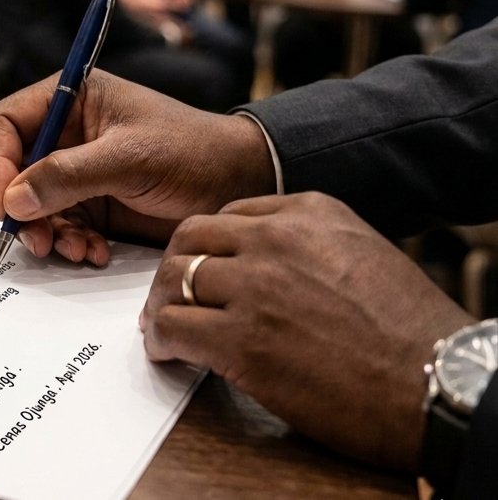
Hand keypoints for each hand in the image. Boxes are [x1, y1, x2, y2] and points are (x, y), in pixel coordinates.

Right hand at [0, 70, 274, 264]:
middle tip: (36, 240)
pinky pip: (60, 226)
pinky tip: (94, 253)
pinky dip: (70, 243)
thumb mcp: (129, 158)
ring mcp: (78, 171)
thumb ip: (68, 175)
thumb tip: (12, 200)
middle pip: (13, 170)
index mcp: (72, 98)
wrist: (241, 184)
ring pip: (33, 205)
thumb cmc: (192, 152)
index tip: (5, 202)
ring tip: (76, 250)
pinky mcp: (93, 204)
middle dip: (22, 208)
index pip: (6, 123)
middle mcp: (68, 133)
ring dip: (48, 232)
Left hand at [141, 192, 474, 469]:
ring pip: (172, 279)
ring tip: (163, 327)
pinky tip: (168, 353)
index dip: (204, 245)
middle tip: (167, 295)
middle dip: (172, 268)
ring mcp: (255, 288)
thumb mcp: (363, 254)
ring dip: (160, 305)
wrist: (435, 382)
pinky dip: (161, 341)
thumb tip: (263, 264)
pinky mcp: (241, 341)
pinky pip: (173, 328)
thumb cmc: (410, 331)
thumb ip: (310, 245)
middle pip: (189, 238)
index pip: (229, 214)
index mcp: (310, 212)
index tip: (198, 266)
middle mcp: (276, 240)